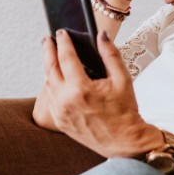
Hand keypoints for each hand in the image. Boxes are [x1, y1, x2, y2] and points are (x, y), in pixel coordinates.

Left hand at [37, 28, 161, 157]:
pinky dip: (51, 85)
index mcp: (81, 89)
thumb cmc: (125, 112)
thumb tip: (100, 35)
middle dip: (48, 51)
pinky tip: (56, 77)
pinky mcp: (60, 121)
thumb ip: (110, 54)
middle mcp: (66, 101)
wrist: (124, 142)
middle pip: (50, 68)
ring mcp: (60, 113)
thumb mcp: (123, 79)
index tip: (61, 32)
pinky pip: (50, 98)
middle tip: (48, 40)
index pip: (66, 58)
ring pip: (47, 84)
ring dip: (48, 67)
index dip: (63, 42)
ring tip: (51, 56)